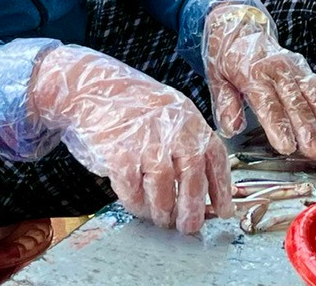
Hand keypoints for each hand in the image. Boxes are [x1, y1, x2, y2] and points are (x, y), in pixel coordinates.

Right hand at [29, 45, 230, 233]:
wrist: (91, 88)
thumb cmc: (130, 103)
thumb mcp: (168, 110)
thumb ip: (186, 139)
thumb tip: (204, 183)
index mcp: (188, 119)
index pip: (214, 157)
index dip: (221, 188)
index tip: (224, 210)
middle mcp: (172, 130)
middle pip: (192, 179)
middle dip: (192, 210)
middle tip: (189, 227)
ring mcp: (145, 143)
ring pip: (163, 191)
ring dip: (163, 212)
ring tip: (161, 219)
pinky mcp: (120, 156)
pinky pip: (133, 192)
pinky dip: (136, 204)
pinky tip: (137, 206)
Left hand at [203, 5, 315, 159]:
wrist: (239, 27)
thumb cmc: (226, 56)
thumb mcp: (216, 77)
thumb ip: (226, 103)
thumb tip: (232, 129)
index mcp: (253, 73)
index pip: (267, 103)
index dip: (278, 125)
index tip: (287, 146)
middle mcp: (277, 70)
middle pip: (294, 102)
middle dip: (307, 127)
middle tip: (315, 150)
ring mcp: (293, 68)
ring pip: (314, 94)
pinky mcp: (303, 68)